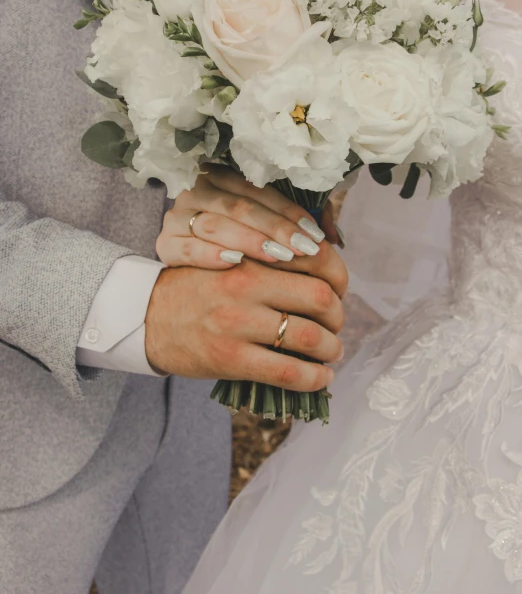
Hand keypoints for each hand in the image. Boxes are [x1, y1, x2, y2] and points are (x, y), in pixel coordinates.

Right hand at [145, 258, 343, 390]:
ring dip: (331, 348)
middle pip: (320, 298)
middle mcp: (246, 285)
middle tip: (336, 323)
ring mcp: (238, 324)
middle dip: (339, 315)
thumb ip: (270, 260)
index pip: (315, 260)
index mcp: (249, 255)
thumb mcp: (230, 256)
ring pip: (310, 338)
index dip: (340, 276)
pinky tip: (320, 377)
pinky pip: (287, 372)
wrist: (147, 315)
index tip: (341, 289)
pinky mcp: (230, 359)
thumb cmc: (197, 285)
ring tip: (331, 351)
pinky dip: (314, 378)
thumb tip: (324, 269)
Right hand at [156, 165, 347, 298]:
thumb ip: (291, 224)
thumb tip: (333, 234)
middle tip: (305, 249)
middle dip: (277, 228)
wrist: (179, 292)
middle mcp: (197, 193)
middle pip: (241, 206)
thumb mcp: (258, 231)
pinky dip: (210, 254)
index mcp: (220, 179)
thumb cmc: (228, 252)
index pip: (260, 191)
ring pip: (216, 223)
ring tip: (280, 257)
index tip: (316, 235)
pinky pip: (187, 247)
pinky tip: (235, 263)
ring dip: (251, 240)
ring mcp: (177, 218)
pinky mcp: (164, 245)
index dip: (290, 212)